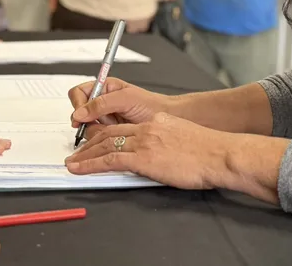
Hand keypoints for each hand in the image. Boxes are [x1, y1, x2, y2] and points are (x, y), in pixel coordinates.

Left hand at [65, 114, 228, 190]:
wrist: (219, 154)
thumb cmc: (209, 151)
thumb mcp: (184, 138)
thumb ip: (167, 141)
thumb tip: (162, 154)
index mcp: (157, 123)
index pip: (124, 126)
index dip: (104, 133)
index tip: (94, 142)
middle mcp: (148, 128)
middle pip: (109, 132)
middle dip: (89, 143)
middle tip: (76, 152)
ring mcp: (144, 142)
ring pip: (105, 144)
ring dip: (84, 155)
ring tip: (72, 162)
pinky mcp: (143, 157)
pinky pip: (109, 159)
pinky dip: (90, 164)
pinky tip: (79, 168)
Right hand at [69, 78, 169, 134]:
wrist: (165, 120)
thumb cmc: (151, 105)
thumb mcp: (126, 99)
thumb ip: (102, 103)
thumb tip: (79, 113)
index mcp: (104, 88)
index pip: (78, 93)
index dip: (78, 104)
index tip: (82, 115)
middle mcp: (101, 102)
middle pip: (79, 112)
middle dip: (90, 119)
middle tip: (103, 121)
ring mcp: (104, 118)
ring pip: (87, 127)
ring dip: (99, 128)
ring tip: (116, 125)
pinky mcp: (108, 132)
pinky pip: (96, 137)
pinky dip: (104, 137)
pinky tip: (117, 132)